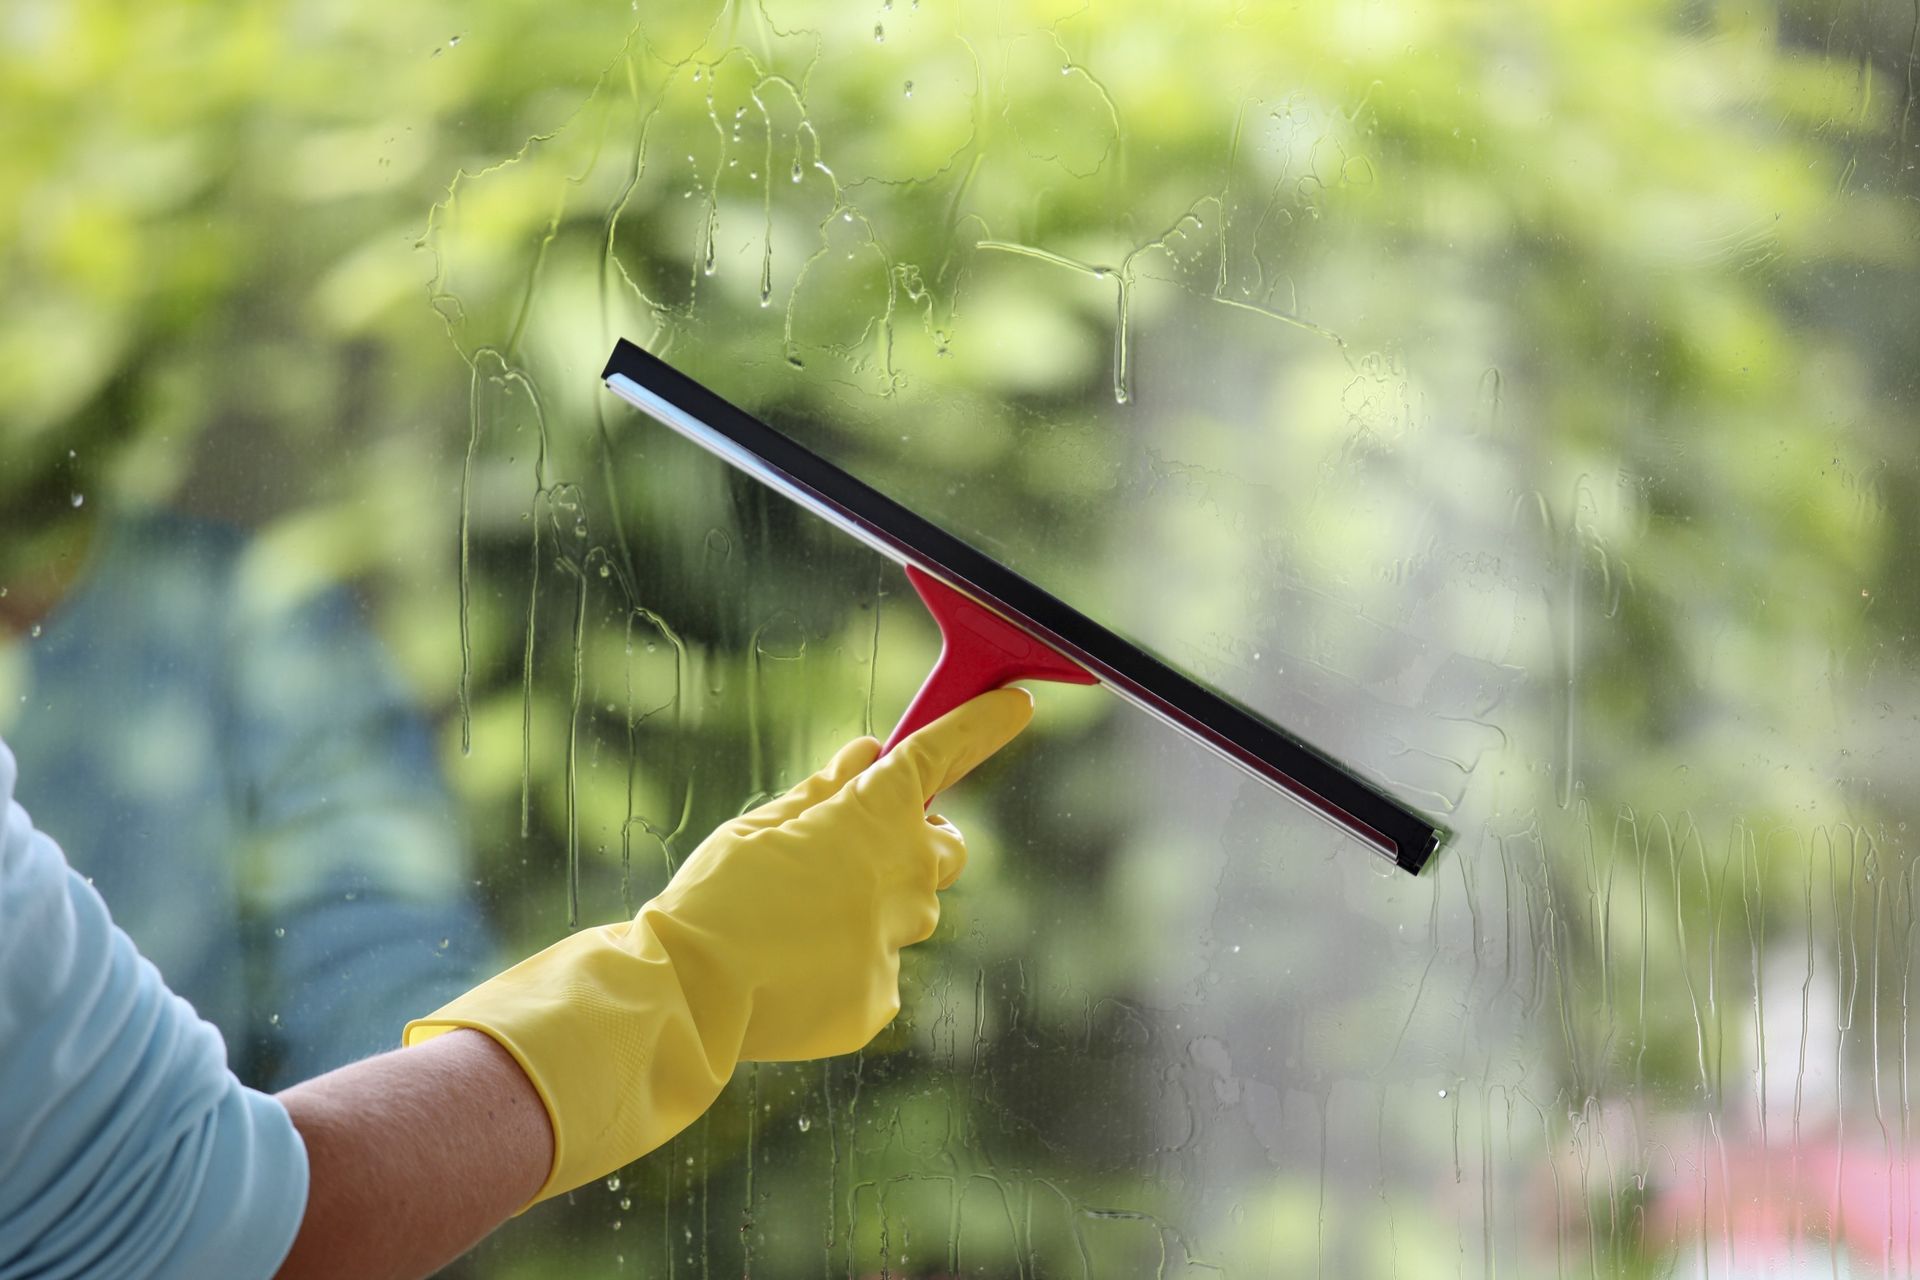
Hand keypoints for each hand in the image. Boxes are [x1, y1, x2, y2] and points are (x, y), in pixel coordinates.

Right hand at [402, 688, 1032, 1203]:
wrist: (691, 991)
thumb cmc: (719, 893)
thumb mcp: (764, 824)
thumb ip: (826, 791)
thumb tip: (868, 754)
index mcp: (875, 815)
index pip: (942, 753)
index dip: (982, 723)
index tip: (1015, 705)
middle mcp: (906, 874)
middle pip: (945, 849)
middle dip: (919, 844)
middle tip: (856, 852)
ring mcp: (899, 939)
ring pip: (906, 915)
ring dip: (870, 909)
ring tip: (794, 925)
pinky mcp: (882, 997)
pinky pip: (876, 970)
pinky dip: (844, 967)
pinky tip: (792, 972)